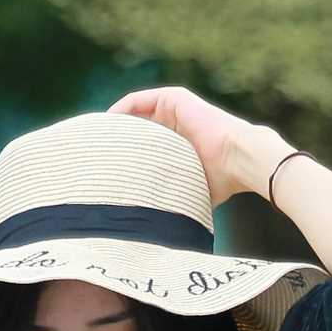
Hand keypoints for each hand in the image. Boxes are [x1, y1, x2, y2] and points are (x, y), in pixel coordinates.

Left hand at [106, 86, 279, 209]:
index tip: (104, 170)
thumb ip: (170, 199)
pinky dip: (122, 109)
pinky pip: (139, 101)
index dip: (124, 156)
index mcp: (177, 147)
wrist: (238, 160)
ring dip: (115, 124)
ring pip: (135, 115)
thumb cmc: (220, 184)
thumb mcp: (186, 191)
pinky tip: (108, 123)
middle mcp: (174, 126)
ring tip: (95, 139)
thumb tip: (152, 232)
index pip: (143, 147)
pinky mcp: (174, 99)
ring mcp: (174, 110)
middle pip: (135, 130)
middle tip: (93, 156)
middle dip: (115, 141)